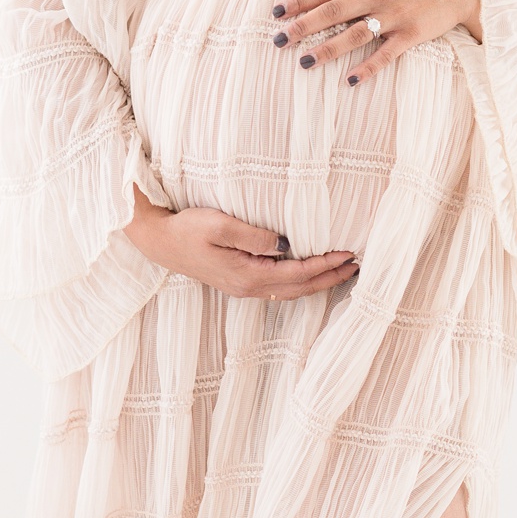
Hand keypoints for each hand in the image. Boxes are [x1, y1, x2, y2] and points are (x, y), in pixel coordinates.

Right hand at [121, 188, 357, 296]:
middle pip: (300, 288)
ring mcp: (244, 288)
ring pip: (291, 291)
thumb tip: (286, 245)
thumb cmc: (187, 230)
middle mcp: (250, 287)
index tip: (348, 253)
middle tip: (356, 266)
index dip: (326, 264)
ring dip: (317, 282)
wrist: (160, 242)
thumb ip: (255, 236)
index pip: (298, 272)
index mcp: (249, 275)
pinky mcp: (239, 282)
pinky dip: (300, 282)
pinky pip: (279, 288)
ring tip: (340, 272)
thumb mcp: (220, 225)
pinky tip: (307, 275)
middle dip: (330, 278)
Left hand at [271, 0, 483, 81]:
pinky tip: (350, 80)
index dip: (299, 0)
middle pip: (332, 12)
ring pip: (354, 34)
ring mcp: (394, 15)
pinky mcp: (410, 34)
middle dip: (302, 26)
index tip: (276, 12)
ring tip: (304, 62)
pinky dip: (369, 67)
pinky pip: (386, 54)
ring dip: (327, 50)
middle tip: (278, 40)